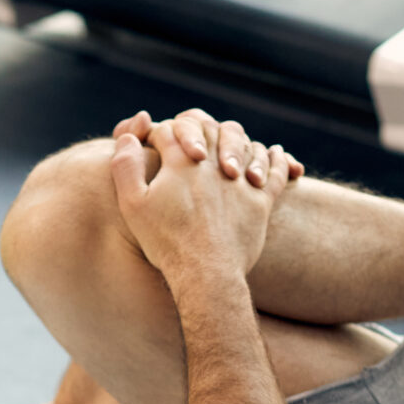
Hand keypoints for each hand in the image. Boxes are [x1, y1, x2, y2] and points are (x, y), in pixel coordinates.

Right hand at [108, 118, 293, 281]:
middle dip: (198, 131)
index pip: (170, 131)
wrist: (205, 273)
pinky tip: (276, 152)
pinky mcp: (261, 200)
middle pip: (209, 129)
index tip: (154, 146)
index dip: (158, 134)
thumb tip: (128, 139)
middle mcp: (214, 162)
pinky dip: (277, 159)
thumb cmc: (166, 241)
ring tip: (229, 148)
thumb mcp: (133, 205)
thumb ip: (126, 166)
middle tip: (192, 143)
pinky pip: (275, 171)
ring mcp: (241, 179)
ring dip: (236, 142)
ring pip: (245, 144)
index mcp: (181, 160)